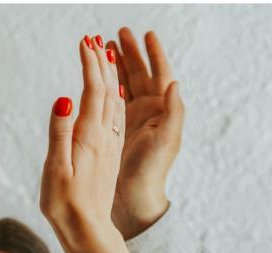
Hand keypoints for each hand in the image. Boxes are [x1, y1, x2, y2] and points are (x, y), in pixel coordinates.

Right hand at [40, 35, 125, 252]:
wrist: (87, 232)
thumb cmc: (65, 206)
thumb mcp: (56, 170)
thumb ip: (60, 134)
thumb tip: (63, 100)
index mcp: (90, 137)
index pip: (93, 90)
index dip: (90, 64)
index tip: (85, 40)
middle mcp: (104, 137)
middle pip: (107, 90)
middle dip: (101, 62)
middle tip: (94, 38)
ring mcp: (107, 146)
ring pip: (113, 102)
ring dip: (110, 75)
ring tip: (105, 55)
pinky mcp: (107, 156)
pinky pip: (114, 117)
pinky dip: (112, 97)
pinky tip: (112, 94)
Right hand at [106, 28, 183, 238]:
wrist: (134, 200)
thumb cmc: (150, 173)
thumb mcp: (166, 141)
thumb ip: (173, 112)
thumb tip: (174, 82)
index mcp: (161, 111)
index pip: (158, 74)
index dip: (152, 54)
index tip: (144, 34)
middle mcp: (150, 113)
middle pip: (141, 74)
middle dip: (131, 53)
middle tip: (117, 33)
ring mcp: (133, 122)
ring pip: (125, 85)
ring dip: (117, 66)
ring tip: (104, 49)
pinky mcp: (118, 132)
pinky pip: (112, 101)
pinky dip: (106, 86)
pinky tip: (96, 80)